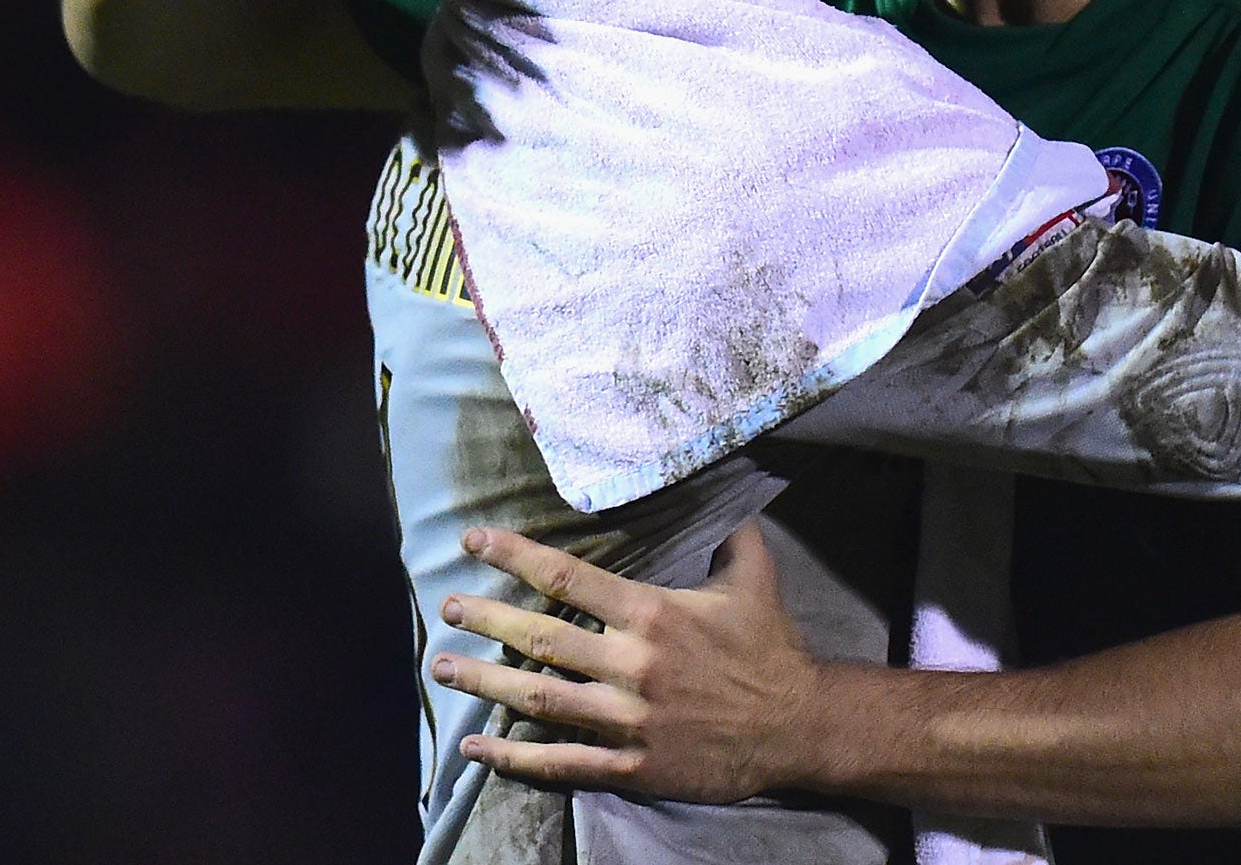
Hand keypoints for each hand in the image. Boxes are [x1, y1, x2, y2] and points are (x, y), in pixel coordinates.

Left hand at [434, 523, 821, 801]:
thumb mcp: (753, 574)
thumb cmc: (770, 646)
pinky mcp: (632, 766)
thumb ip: (725, 527)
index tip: (475, 542)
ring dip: (485, 682)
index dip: (515, 557)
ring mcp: (629, 720)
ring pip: (540, 699)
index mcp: (653, 614)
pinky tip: (478, 749)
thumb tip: (712, 474)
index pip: (568, 577)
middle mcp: (633, 665)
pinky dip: (514, 758)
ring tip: (443, 669)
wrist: (797, 724)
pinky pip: (561, 763)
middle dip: (486, 620)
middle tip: (447, 608)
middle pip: (541, 638)